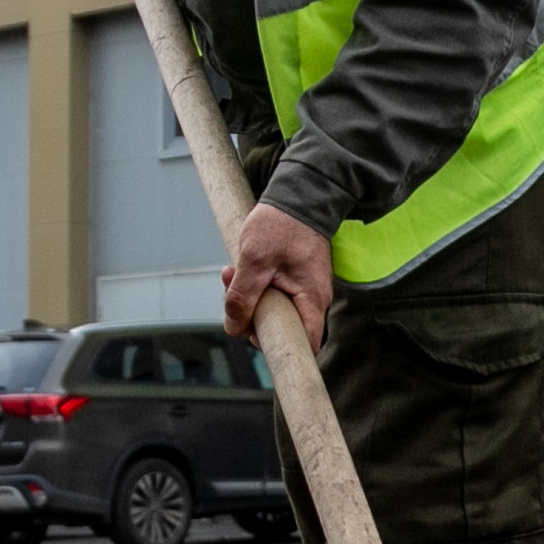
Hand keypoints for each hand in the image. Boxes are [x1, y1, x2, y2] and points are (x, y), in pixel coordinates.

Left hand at [226, 204, 333, 346]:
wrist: (298, 195)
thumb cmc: (282, 224)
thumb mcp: (254, 260)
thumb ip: (243, 296)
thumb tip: (234, 328)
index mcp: (311, 300)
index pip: (305, 344)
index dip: (278, 347)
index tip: (252, 333)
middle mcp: (312, 299)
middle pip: (281, 328)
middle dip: (250, 316)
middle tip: (231, 293)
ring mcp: (303, 290)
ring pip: (272, 310)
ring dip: (247, 297)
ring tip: (231, 271)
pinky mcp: (293, 280)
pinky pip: (271, 294)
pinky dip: (253, 286)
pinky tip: (239, 269)